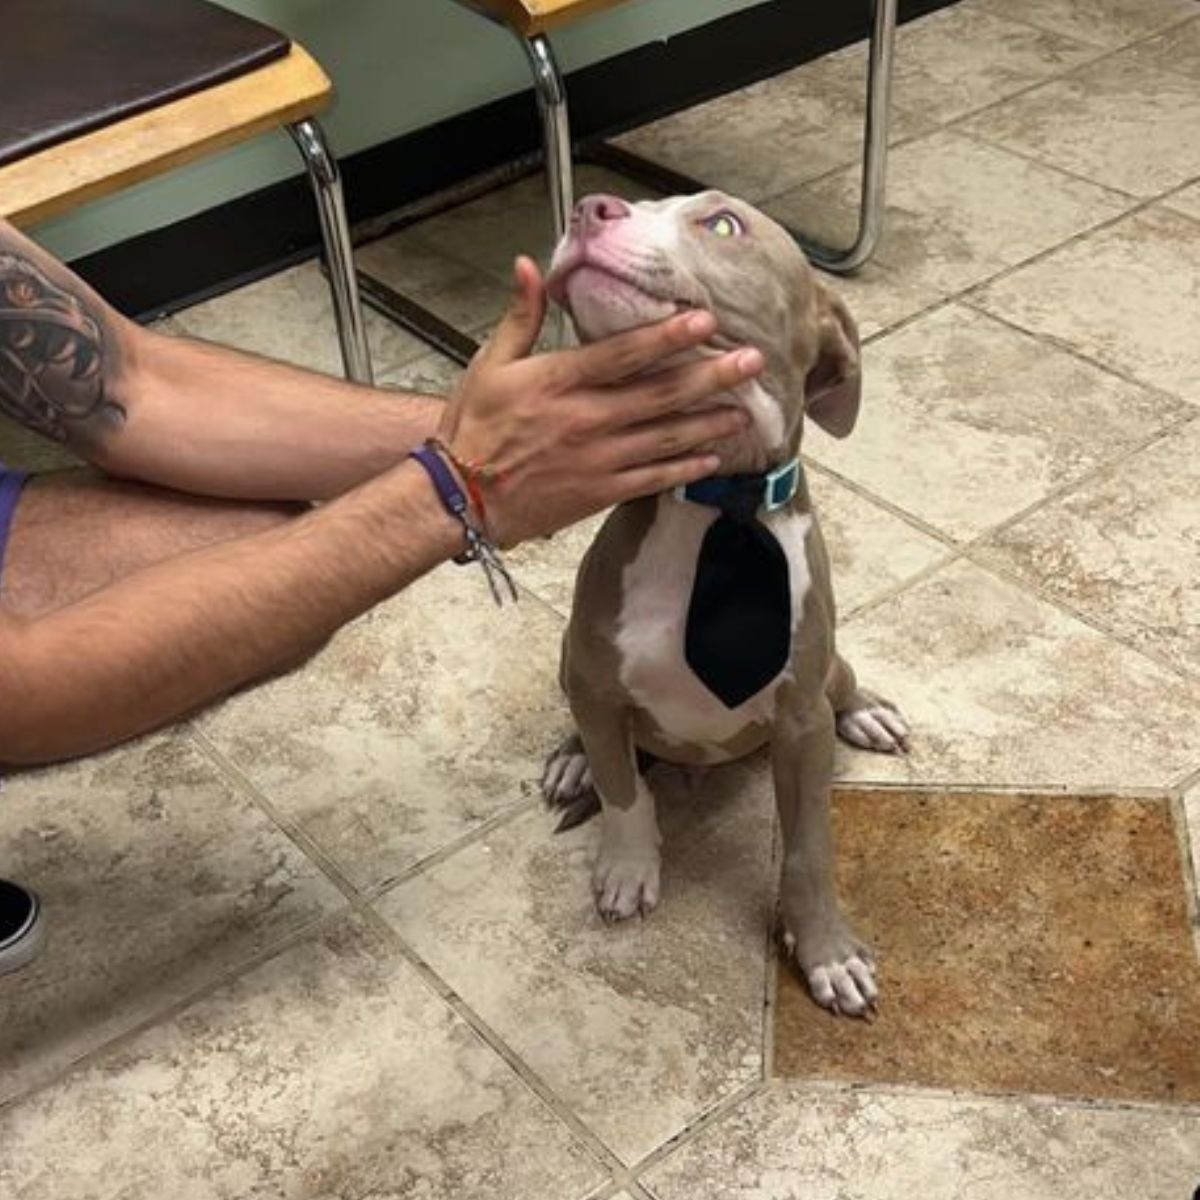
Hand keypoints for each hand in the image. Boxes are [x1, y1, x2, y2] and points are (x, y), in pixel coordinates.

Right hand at [437, 256, 762, 545]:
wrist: (460, 497)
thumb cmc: (474, 428)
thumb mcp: (490, 364)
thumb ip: (520, 316)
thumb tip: (530, 264)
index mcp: (560, 382)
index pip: (624, 353)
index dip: (667, 336)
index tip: (704, 319)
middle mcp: (586, 419)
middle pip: (660, 394)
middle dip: (710, 376)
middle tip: (751, 362)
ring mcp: (598, 459)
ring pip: (665, 437)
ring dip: (709, 422)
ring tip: (745, 409)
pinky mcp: (600, 492)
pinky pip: (652, 479)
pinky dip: (684, 469)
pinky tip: (713, 458)